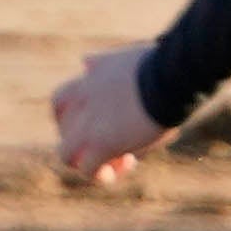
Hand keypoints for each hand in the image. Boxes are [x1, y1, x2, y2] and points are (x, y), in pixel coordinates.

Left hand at [53, 44, 170, 184]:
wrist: (170, 76)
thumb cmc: (158, 64)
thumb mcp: (123, 56)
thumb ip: (102, 62)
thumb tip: (84, 62)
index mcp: (86, 81)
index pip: (60, 102)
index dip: (70, 116)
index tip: (91, 120)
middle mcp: (81, 104)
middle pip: (64, 131)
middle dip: (83, 139)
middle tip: (113, 140)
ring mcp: (88, 126)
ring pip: (67, 155)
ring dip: (85, 162)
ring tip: (113, 162)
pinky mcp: (102, 145)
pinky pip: (89, 169)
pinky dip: (102, 173)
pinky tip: (125, 165)